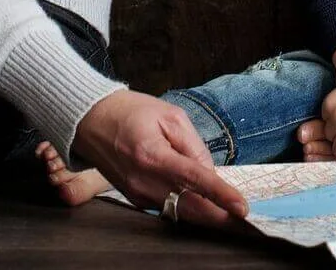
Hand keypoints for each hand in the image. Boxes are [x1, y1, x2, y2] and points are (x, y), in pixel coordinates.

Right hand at [72, 90, 247, 227]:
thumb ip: (194, 146)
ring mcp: (136, 194)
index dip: (221, 195)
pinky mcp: (135, 199)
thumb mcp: (170, 116)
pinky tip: (204, 204)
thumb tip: (210, 173)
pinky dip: (187, 208)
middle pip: (188, 208)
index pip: (194, 180)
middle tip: (244, 223)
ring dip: (206, 216)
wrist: (91, 120)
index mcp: (152, 155)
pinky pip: (167, 208)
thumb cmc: (130, 112)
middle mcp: (142, 181)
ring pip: (179, 213)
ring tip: (231, 215)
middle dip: (220, 219)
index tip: (241, 207)